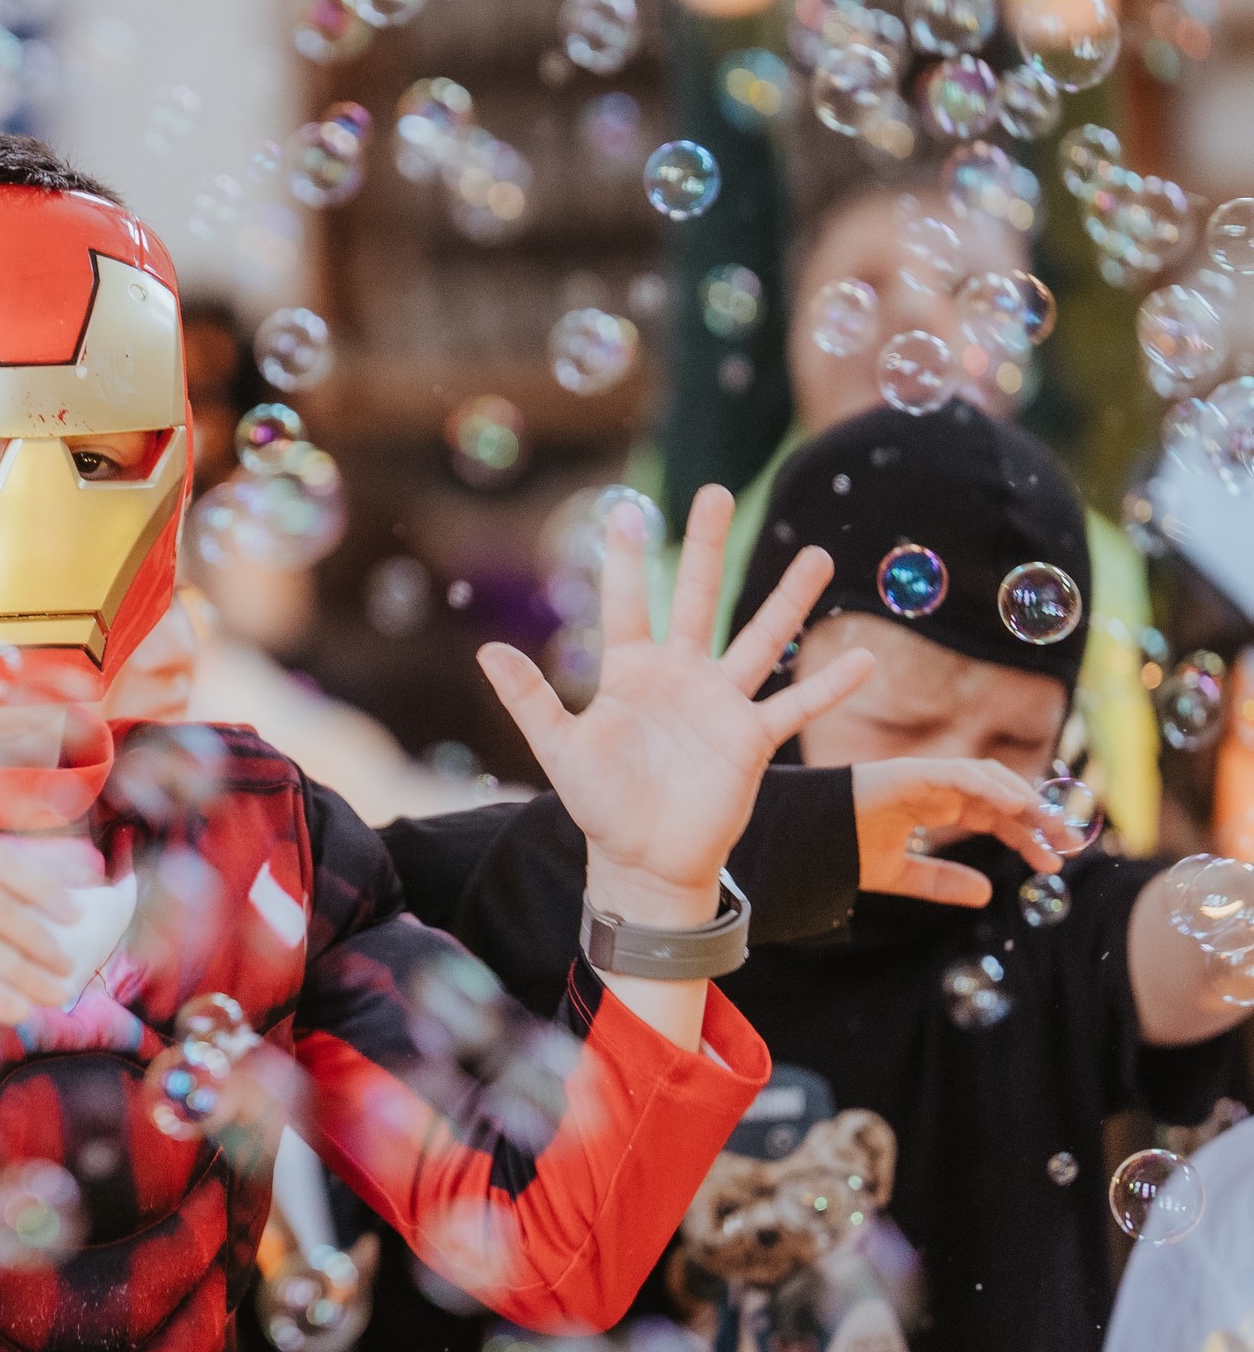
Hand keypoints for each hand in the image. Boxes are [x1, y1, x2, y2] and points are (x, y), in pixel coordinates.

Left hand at [478, 485, 875, 927]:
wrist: (643, 859)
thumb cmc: (598, 803)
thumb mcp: (558, 749)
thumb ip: (529, 699)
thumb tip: (487, 651)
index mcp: (630, 672)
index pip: (627, 603)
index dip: (624, 560)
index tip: (627, 511)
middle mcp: (680, 676)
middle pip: (696, 597)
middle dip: (706, 547)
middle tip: (718, 492)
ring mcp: (720, 704)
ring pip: (760, 639)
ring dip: (788, 600)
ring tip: (819, 556)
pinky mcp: (750, 739)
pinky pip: (795, 707)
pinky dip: (829, 686)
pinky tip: (864, 660)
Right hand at [853, 757, 1071, 904]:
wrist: (801, 842)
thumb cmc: (840, 851)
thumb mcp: (901, 875)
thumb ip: (940, 881)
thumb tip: (987, 894)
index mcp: (936, 807)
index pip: (995, 815)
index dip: (1026, 835)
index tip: (1053, 861)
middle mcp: (935, 788)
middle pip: (1000, 793)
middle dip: (1038, 815)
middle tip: (1069, 842)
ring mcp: (923, 776)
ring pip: (987, 777)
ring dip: (1023, 798)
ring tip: (1050, 825)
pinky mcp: (908, 771)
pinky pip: (959, 773)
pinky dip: (990, 786)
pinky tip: (1016, 806)